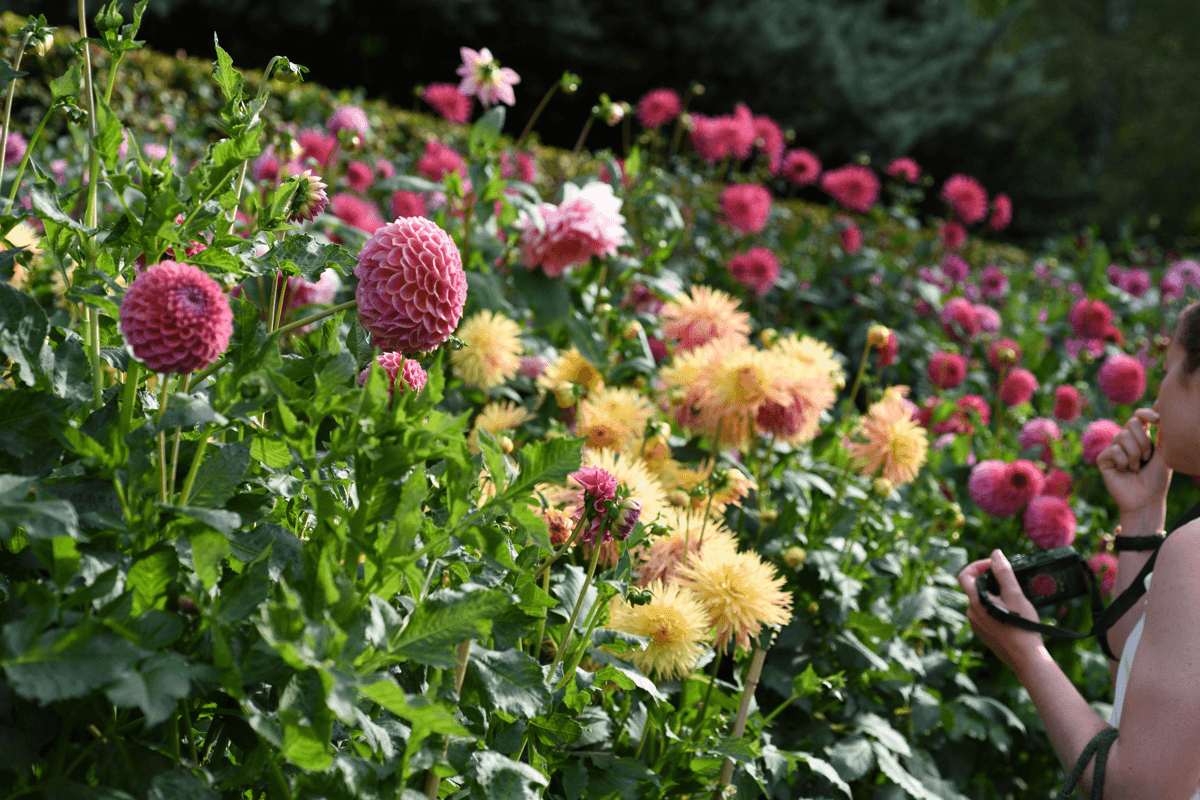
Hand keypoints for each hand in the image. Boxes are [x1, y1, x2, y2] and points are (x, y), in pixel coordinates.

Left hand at [958, 550, 1046, 673]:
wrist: (1026, 658)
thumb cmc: (1021, 626)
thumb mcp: (1014, 594)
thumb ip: (1003, 572)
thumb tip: (995, 554)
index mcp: (975, 602)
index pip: (964, 575)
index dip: (977, 565)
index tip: (995, 566)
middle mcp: (971, 613)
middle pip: (974, 587)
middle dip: (990, 579)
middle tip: (1009, 579)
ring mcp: (977, 624)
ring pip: (981, 601)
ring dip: (994, 594)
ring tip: (1014, 596)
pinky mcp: (984, 633)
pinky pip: (986, 614)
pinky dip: (996, 607)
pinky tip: (1013, 612)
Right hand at [1097, 408, 1170, 516]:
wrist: (1146, 500)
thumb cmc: (1156, 479)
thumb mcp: (1163, 452)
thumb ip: (1161, 432)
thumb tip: (1161, 407)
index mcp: (1139, 437)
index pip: (1138, 416)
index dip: (1146, 413)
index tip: (1157, 420)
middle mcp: (1124, 441)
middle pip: (1132, 424)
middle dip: (1144, 441)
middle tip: (1146, 458)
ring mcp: (1112, 449)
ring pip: (1123, 437)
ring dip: (1135, 455)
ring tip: (1135, 468)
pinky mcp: (1103, 459)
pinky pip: (1114, 450)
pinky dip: (1124, 462)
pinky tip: (1124, 471)